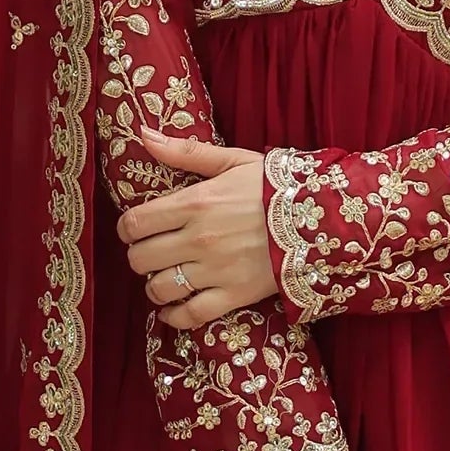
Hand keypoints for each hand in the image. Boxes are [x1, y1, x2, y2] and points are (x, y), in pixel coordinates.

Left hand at [120, 133, 276, 326]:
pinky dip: (173, 317)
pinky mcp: (234, 296)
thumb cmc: (275, 187)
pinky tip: (170, 310)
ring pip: (160, 288)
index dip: (127, 229)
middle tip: (152, 253)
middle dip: (140, 256)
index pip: (136, 222)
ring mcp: (216, 270)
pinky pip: (190, 315)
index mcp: (195, 202)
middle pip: (141, 258)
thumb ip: (185, 151)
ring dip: (154, 286)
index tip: (135, 230)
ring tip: (164, 279)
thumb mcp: (232, 161)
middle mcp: (199, 239)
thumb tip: (142, 134)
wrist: (322, 219)